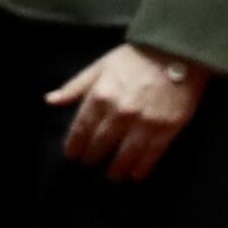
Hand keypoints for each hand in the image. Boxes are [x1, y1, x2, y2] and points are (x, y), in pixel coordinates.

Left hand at [48, 45, 200, 181]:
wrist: (178, 52)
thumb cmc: (135, 58)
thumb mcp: (100, 66)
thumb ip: (75, 87)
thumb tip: (50, 101)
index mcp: (100, 96)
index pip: (81, 129)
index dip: (74, 144)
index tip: (71, 154)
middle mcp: (120, 113)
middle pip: (101, 143)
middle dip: (93, 156)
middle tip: (90, 163)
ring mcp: (145, 122)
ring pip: (126, 153)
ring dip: (116, 168)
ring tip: (112, 175)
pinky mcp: (168, 127)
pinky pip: (152, 153)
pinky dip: (142, 167)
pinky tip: (136, 175)